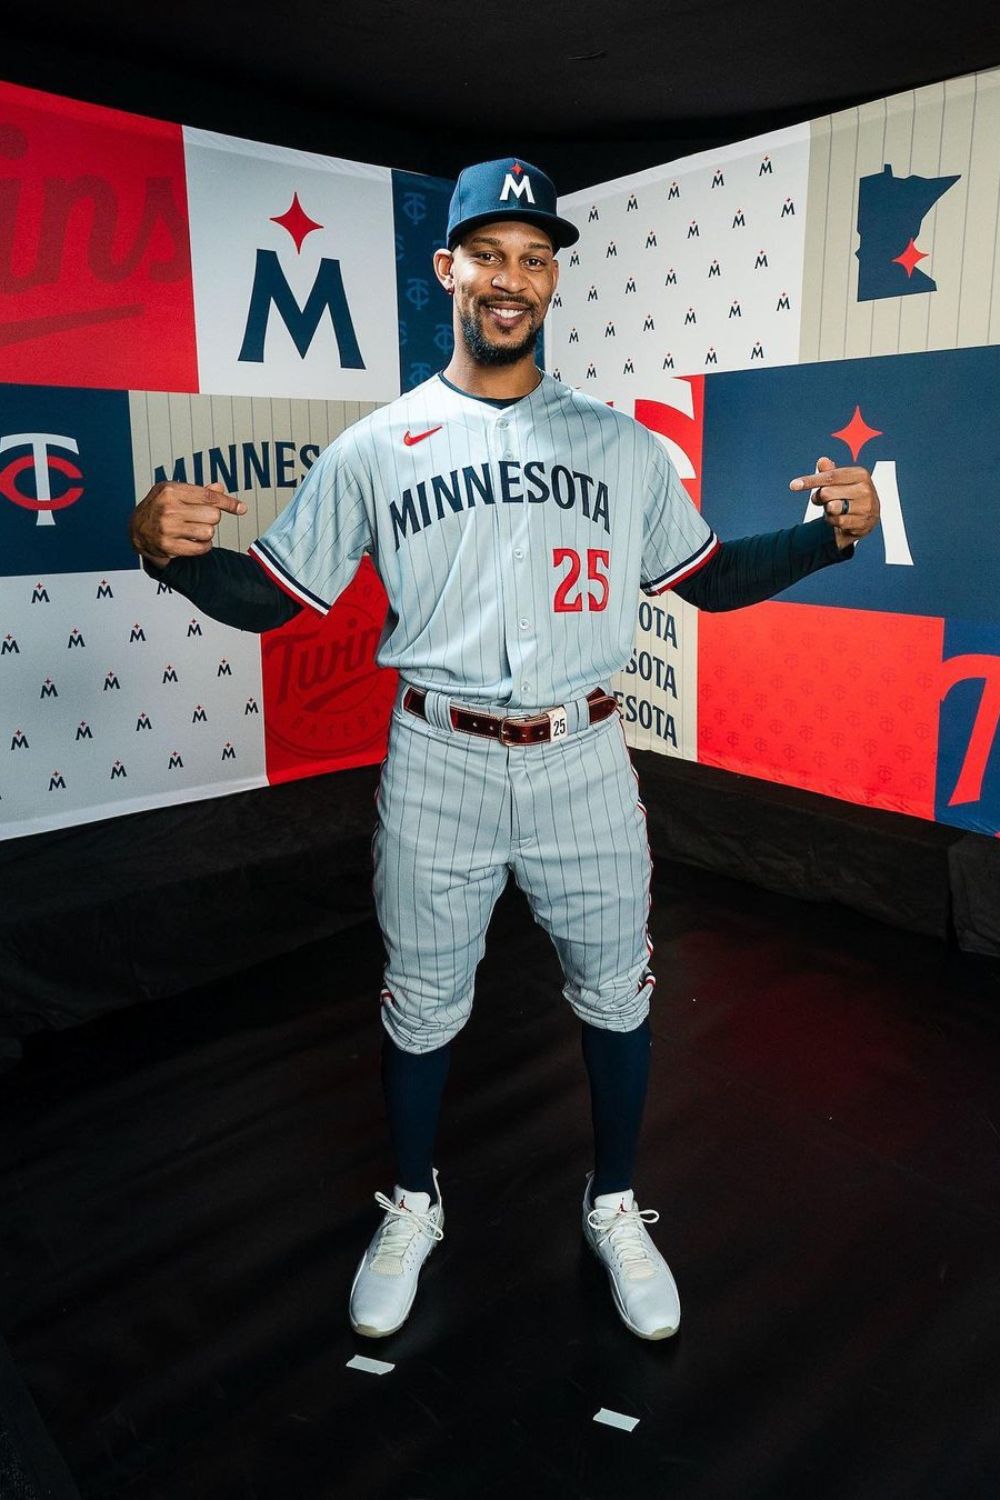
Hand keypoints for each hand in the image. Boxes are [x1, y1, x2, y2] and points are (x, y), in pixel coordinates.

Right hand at [129, 480, 246, 566]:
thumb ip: (199, 491)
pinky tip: (194, 540)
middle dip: (212, 518)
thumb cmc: (160, 506)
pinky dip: (203, 545)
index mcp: (171, 491)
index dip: (228, 503)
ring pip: (209, 532)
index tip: (241, 508)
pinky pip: (202, 548)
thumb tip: (220, 488)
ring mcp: (167, 528)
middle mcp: (168, 508)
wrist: (137, 529)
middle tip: (200, 518)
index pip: (209, 497)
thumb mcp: (175, 492)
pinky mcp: (169, 546)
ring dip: (207, 532)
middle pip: (213, 516)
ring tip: (195, 529)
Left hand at [789, 456, 879, 548]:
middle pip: (827, 493)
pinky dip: (832, 520)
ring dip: (826, 509)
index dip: (810, 481)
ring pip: (831, 508)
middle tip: (822, 499)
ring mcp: (865, 507)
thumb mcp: (841, 481)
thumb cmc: (850, 495)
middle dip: (819, 497)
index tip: (794, 485)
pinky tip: (838, 518)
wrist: (866, 517)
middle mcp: (865, 489)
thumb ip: (830, 472)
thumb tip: (822, 461)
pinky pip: (836, 521)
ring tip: (832, 508)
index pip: (830, 476)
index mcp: (860, 474)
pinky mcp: (862, 523)